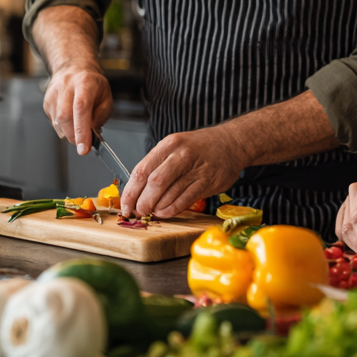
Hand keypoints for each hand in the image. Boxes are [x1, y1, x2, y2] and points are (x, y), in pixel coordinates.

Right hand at [43, 61, 113, 154]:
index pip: (81, 108)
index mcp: (85, 83)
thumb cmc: (92, 83)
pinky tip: (71, 120)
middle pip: (64, 117)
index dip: (82, 130)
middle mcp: (66, 86)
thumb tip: (92, 134)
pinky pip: (54, 122)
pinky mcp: (46, 102)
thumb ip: (101, 116)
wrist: (74, 67)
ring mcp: (53, 94)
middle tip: (83, 144)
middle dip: (74, 137)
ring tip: (80, 128)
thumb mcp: (106, 97)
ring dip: (70, 132)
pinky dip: (64, 128)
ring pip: (58, 122)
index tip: (83, 148)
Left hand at [120, 127, 245, 218]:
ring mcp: (196, 169)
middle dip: (143, 202)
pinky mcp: (207, 182)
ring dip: (156, 207)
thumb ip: (158, 165)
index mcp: (169, 144)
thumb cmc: (200, 147)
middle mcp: (181, 155)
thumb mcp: (176, 147)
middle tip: (138, 212)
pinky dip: (172, 209)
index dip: (131, 191)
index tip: (125, 204)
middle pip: (154, 182)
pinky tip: (165, 212)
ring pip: (169, 193)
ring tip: (152, 213)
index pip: (142, 169)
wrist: (231, 143)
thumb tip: (137, 190)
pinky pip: (184, 200)